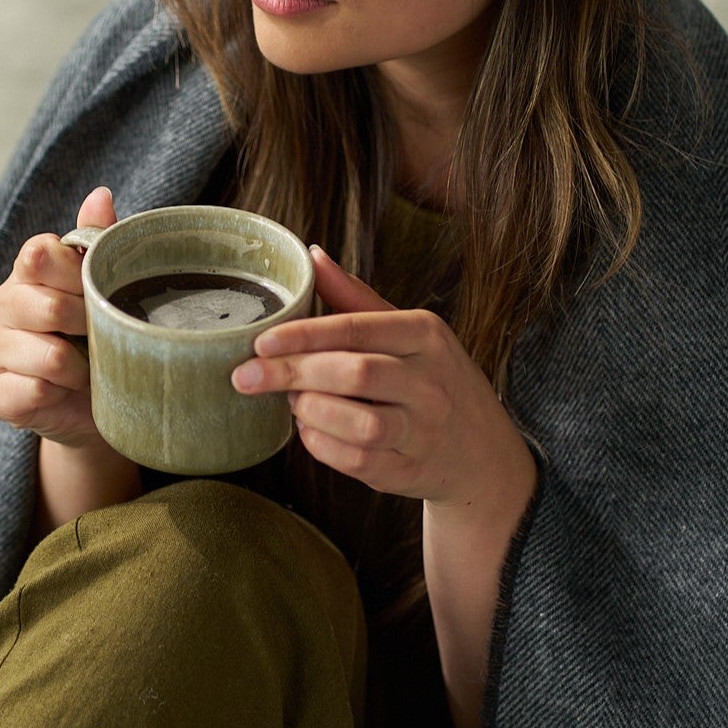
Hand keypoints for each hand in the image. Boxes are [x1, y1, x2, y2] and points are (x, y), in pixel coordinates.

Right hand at [0, 185, 121, 451]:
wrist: (89, 405)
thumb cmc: (98, 340)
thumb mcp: (104, 290)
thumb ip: (97, 242)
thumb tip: (100, 195)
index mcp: (27, 271)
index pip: (41, 253)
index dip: (77, 277)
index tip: (96, 296)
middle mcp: (0, 304)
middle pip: (50, 307)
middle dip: (89, 328)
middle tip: (100, 339)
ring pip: (49, 355)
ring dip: (80, 369)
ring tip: (84, 371)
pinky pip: (35, 390)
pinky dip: (60, 396)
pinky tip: (61, 394)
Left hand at [230, 244, 530, 511]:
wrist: (482, 452)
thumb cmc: (432, 379)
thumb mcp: (407, 332)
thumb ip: (355, 298)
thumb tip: (311, 256)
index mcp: (425, 334)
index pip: (356, 328)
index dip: (303, 335)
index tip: (260, 342)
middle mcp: (430, 382)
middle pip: (354, 373)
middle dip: (292, 374)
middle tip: (246, 376)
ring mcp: (423, 430)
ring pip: (358, 422)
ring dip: (310, 412)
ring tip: (291, 401)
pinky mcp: (409, 471)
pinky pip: (357, 461)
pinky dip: (321, 446)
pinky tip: (309, 430)